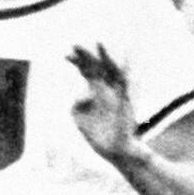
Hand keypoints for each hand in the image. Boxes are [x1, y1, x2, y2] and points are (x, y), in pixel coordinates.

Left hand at [67, 44, 136, 161]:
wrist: (116, 151)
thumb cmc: (98, 137)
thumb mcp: (80, 119)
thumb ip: (76, 105)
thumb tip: (79, 96)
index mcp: (96, 92)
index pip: (86, 72)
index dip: (77, 63)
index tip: (66, 55)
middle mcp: (107, 89)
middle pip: (97, 68)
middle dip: (86, 57)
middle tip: (74, 45)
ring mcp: (117, 94)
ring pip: (112, 70)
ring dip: (106, 57)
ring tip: (99, 43)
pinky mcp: (126, 100)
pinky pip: (127, 83)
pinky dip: (126, 69)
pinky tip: (126, 56)